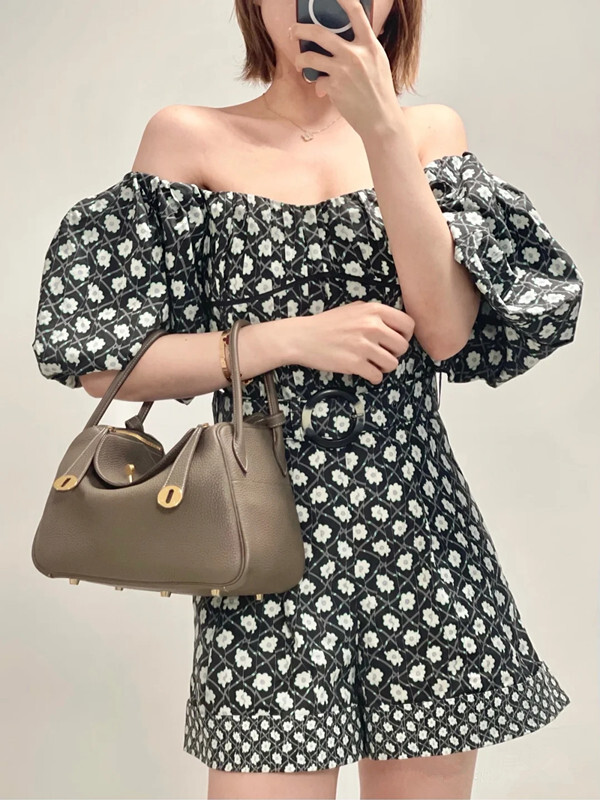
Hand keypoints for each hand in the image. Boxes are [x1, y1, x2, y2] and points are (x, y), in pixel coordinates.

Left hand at [289, 0, 398, 139]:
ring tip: (300, 62)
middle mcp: (356, 54)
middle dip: (301, 29)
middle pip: (320, 33)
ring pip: (311, 56)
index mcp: (370, 45)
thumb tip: (347, 39)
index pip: (356, 12)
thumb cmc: (379, 92)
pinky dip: (319, 85)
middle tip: (293, 30)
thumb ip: (364, 49)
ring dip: (301, 59)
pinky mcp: (334, 87)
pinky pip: (318, 80)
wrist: (380, 119)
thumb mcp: (378, 63)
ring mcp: (343, 70)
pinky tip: (323, 90)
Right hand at [291, 300, 414, 384]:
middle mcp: (372, 326)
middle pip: (402, 347)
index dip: (405, 335)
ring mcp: (363, 346)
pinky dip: (373, 377)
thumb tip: (394, 324)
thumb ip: (375, 314)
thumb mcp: (354, 309)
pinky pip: (377, 376)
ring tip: (372, 363)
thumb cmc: (327, 324)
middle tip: (381, 354)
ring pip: (392, 364)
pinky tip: (364, 371)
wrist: (303, 337)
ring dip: (384, 367)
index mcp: (374, 311)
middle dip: (394, 353)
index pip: (408, 324)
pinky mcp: (355, 363)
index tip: (396, 341)